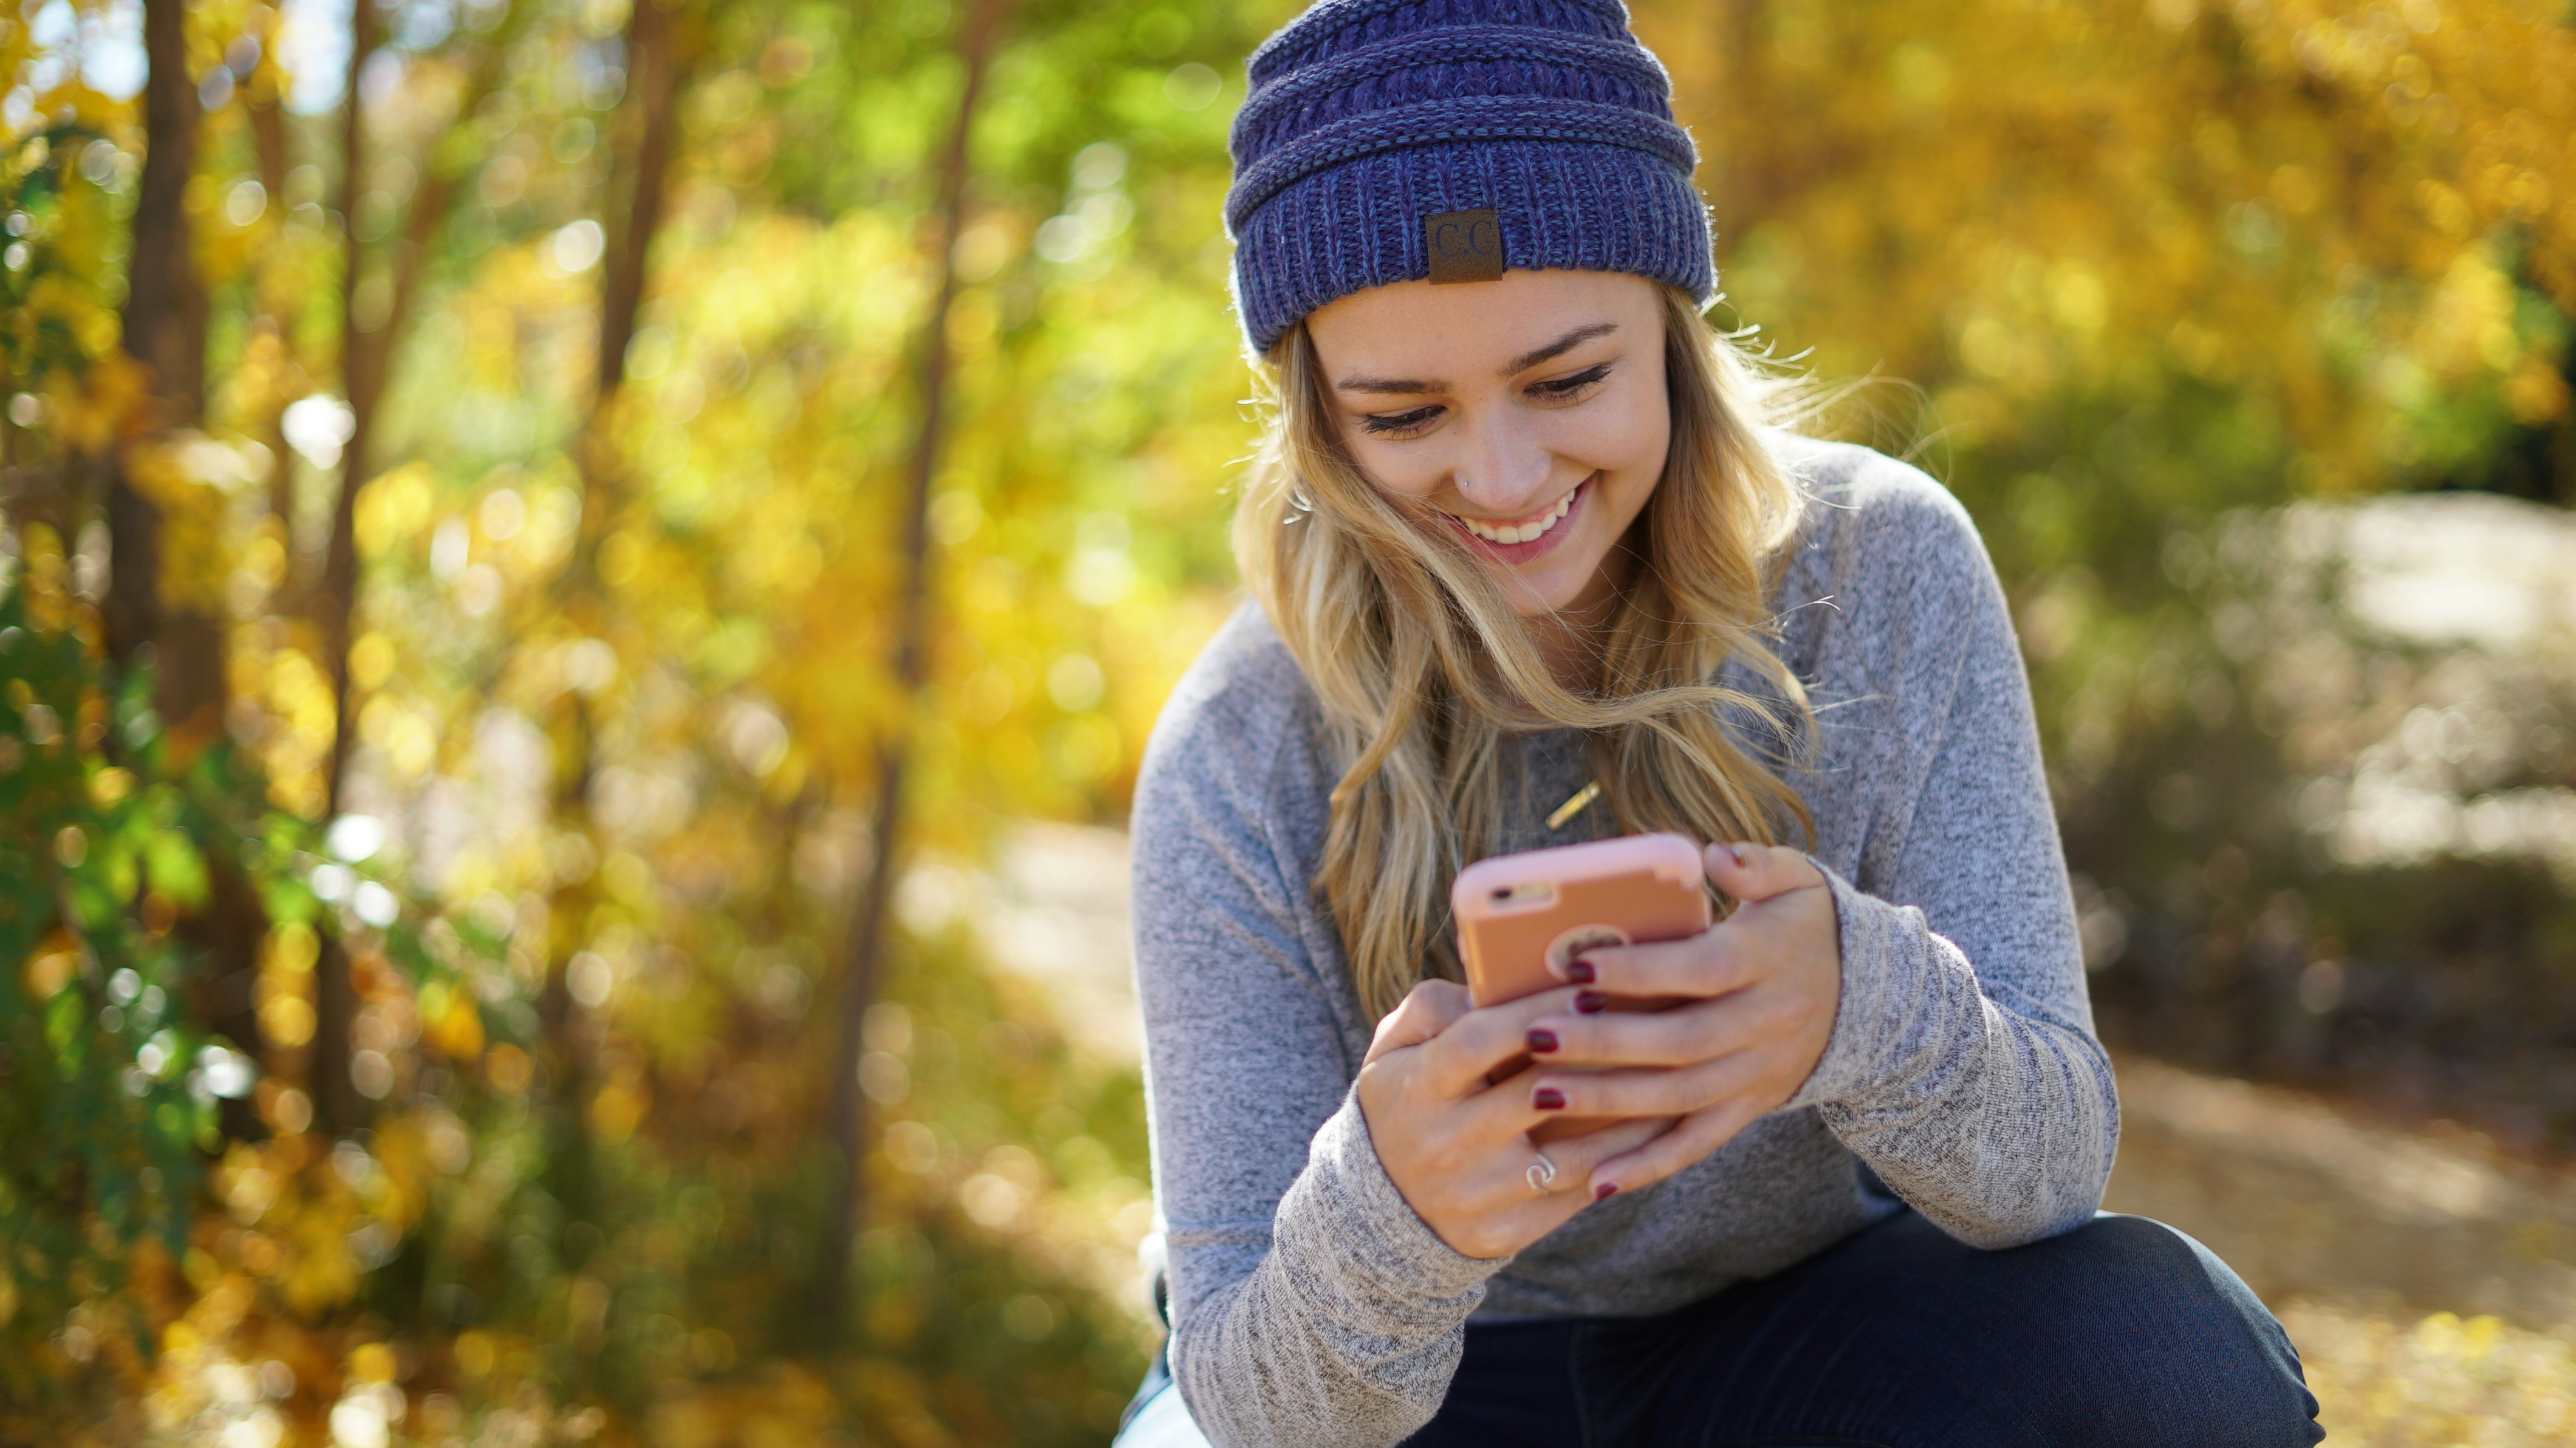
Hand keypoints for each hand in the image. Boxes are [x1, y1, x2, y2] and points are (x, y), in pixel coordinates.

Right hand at [1354, 979, 1673, 1259]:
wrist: (1377, 1208)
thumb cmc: (1404, 1103)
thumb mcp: (1393, 1050)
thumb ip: (1433, 1006)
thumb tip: (1491, 984)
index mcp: (1419, 1088)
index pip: (1481, 1042)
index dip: (1536, 1013)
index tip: (1589, 986)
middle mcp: (1446, 1143)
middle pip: (1537, 1095)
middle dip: (1600, 1057)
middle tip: (1654, 1024)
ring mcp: (1477, 1194)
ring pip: (1573, 1155)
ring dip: (1630, 1118)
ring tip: (1675, 1081)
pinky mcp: (1504, 1233)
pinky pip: (1576, 1196)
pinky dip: (1619, 1164)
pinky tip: (1654, 1134)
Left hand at [1521, 842, 1839, 1199]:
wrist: (1869, 997)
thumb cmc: (1806, 926)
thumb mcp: (1797, 881)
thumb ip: (1754, 864)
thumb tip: (1712, 855)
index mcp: (1767, 962)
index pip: (1699, 971)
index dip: (1639, 972)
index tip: (1576, 966)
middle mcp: (1765, 1025)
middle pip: (1679, 1042)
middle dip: (1604, 1043)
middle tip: (1536, 1036)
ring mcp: (1757, 1074)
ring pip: (1679, 1098)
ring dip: (1609, 1102)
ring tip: (1540, 1094)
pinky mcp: (1749, 1108)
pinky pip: (1696, 1144)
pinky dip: (1648, 1166)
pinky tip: (1596, 1181)